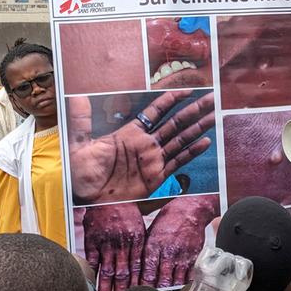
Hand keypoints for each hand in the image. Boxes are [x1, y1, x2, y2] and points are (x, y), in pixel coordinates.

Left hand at [68, 90, 214, 203]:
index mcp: (129, 133)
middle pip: (174, 122)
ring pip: (180, 139)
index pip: (155, 111)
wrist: (85, 200)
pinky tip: (205, 142)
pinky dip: (192, 152)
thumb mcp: (78, 144)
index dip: (171, 99)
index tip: (187, 90)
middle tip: (210, 99)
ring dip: (197, 128)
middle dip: (192, 110)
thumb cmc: (80, 173)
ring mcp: (153, 160)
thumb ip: (81, 121)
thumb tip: (77, 96)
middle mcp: (145, 144)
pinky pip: (178, 161)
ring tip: (214, 116)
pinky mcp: (156, 177)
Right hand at [83, 204, 145, 290]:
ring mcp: (106, 242)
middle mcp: (122, 243)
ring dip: (107, 286)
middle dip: (123, 289)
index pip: (139, 266)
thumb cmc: (125, 211)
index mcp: (136, 239)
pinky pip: (93, 260)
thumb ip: (139, 244)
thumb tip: (144, 264)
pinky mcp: (92, 240)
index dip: (139, 282)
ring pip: (107, 269)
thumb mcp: (138, 226)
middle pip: (124, 272)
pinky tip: (92, 284)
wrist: (107, 195)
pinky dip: (93, 273)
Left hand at [140, 195, 218, 286]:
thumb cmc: (169, 219)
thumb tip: (137, 268)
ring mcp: (182, 257)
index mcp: (154, 246)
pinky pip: (188, 277)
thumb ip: (145, 250)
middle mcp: (168, 253)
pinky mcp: (194, 258)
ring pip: (174, 282)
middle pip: (159, 281)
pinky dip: (183, 286)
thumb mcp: (152, 232)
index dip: (141, 287)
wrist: (191, 210)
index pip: (146, 273)